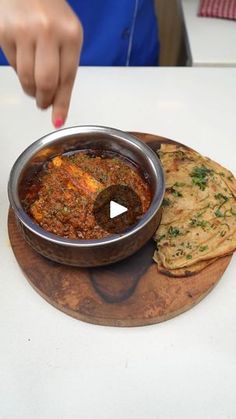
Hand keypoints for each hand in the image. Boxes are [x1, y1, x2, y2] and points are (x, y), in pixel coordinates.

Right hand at [0, 0, 82, 126]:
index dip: (61, 103)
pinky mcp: (3, 32)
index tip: (57, 120)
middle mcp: (48, 32)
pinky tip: (25, 62)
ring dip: (30, 90)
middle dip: (44, 100)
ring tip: (34, 87)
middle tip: (43, 103)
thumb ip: (65, 66)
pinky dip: (19, 71)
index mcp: (70, 35)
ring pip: (26, 78)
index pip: (67, 78)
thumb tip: (57, 102)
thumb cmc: (51, 12)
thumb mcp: (68, 35)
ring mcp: (23, 31)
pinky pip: (12, 65)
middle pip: (45, 83)